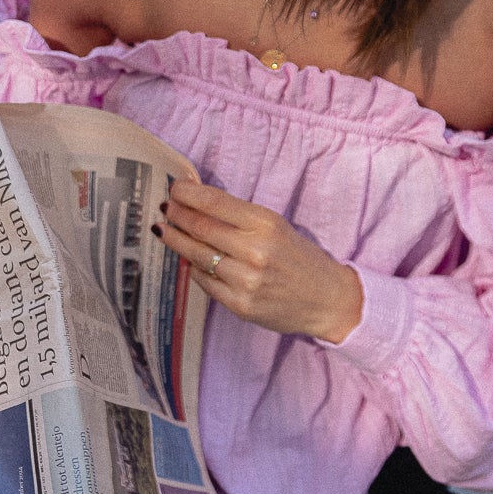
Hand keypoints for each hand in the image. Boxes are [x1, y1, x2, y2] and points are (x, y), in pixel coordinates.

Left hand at [157, 181, 362, 343]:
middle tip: (165, 208)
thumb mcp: (277, 226)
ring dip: (176, 240)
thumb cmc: (300, 258)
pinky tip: (188, 259)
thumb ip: (240, 215)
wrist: (327, 300)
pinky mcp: (240, 305)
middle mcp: (255, 251)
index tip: (174, 188)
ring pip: (196, 256)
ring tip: (165, 230)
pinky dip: (193, 267)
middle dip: (177, 214)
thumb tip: (198, 201)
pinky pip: (204, 282)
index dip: (188, 194)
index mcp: (266, 224)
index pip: (215, 203)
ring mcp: (246, 281)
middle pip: (200, 227)